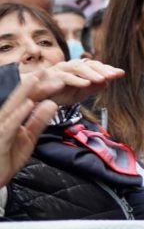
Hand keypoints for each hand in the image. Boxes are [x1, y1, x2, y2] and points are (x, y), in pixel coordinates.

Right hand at [0, 71, 59, 186]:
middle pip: (18, 99)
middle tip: (44, 68)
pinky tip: (28, 104)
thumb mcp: (27, 139)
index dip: (39, 88)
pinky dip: (19, 114)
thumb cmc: (6, 160)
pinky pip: (9, 125)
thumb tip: (51, 103)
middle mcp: (2, 120)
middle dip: (31, 83)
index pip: (26, 101)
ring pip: (12, 108)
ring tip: (36, 78)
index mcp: (10, 119)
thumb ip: (37, 122)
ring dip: (25, 93)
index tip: (54, 75)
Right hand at [21, 60, 123, 105]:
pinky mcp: (53, 76)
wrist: (38, 97)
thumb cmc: (59, 93)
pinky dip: (77, 80)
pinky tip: (86, 84)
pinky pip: (66, 77)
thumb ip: (92, 88)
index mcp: (80, 69)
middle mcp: (72, 66)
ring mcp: (62, 69)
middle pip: (89, 64)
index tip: (121, 73)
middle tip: (115, 75)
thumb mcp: (79, 93)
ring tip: (103, 79)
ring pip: (79, 68)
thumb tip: (106, 83)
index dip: (108, 69)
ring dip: (92, 73)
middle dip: (103, 69)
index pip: (96, 67)